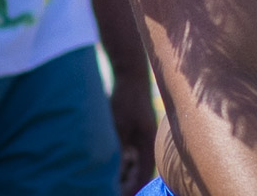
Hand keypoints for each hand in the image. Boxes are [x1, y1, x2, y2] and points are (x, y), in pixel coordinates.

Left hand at [111, 73, 157, 194]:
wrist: (130, 73)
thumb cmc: (126, 98)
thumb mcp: (119, 126)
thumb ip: (117, 147)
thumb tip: (110, 170)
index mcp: (148, 141)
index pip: (145, 172)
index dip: (134, 186)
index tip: (122, 194)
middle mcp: (147, 139)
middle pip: (140, 168)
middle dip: (128, 181)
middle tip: (113, 189)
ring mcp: (141, 133)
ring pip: (134, 160)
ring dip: (124, 171)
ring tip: (108, 179)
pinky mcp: (135, 127)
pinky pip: (130, 150)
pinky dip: (122, 159)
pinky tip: (110, 161)